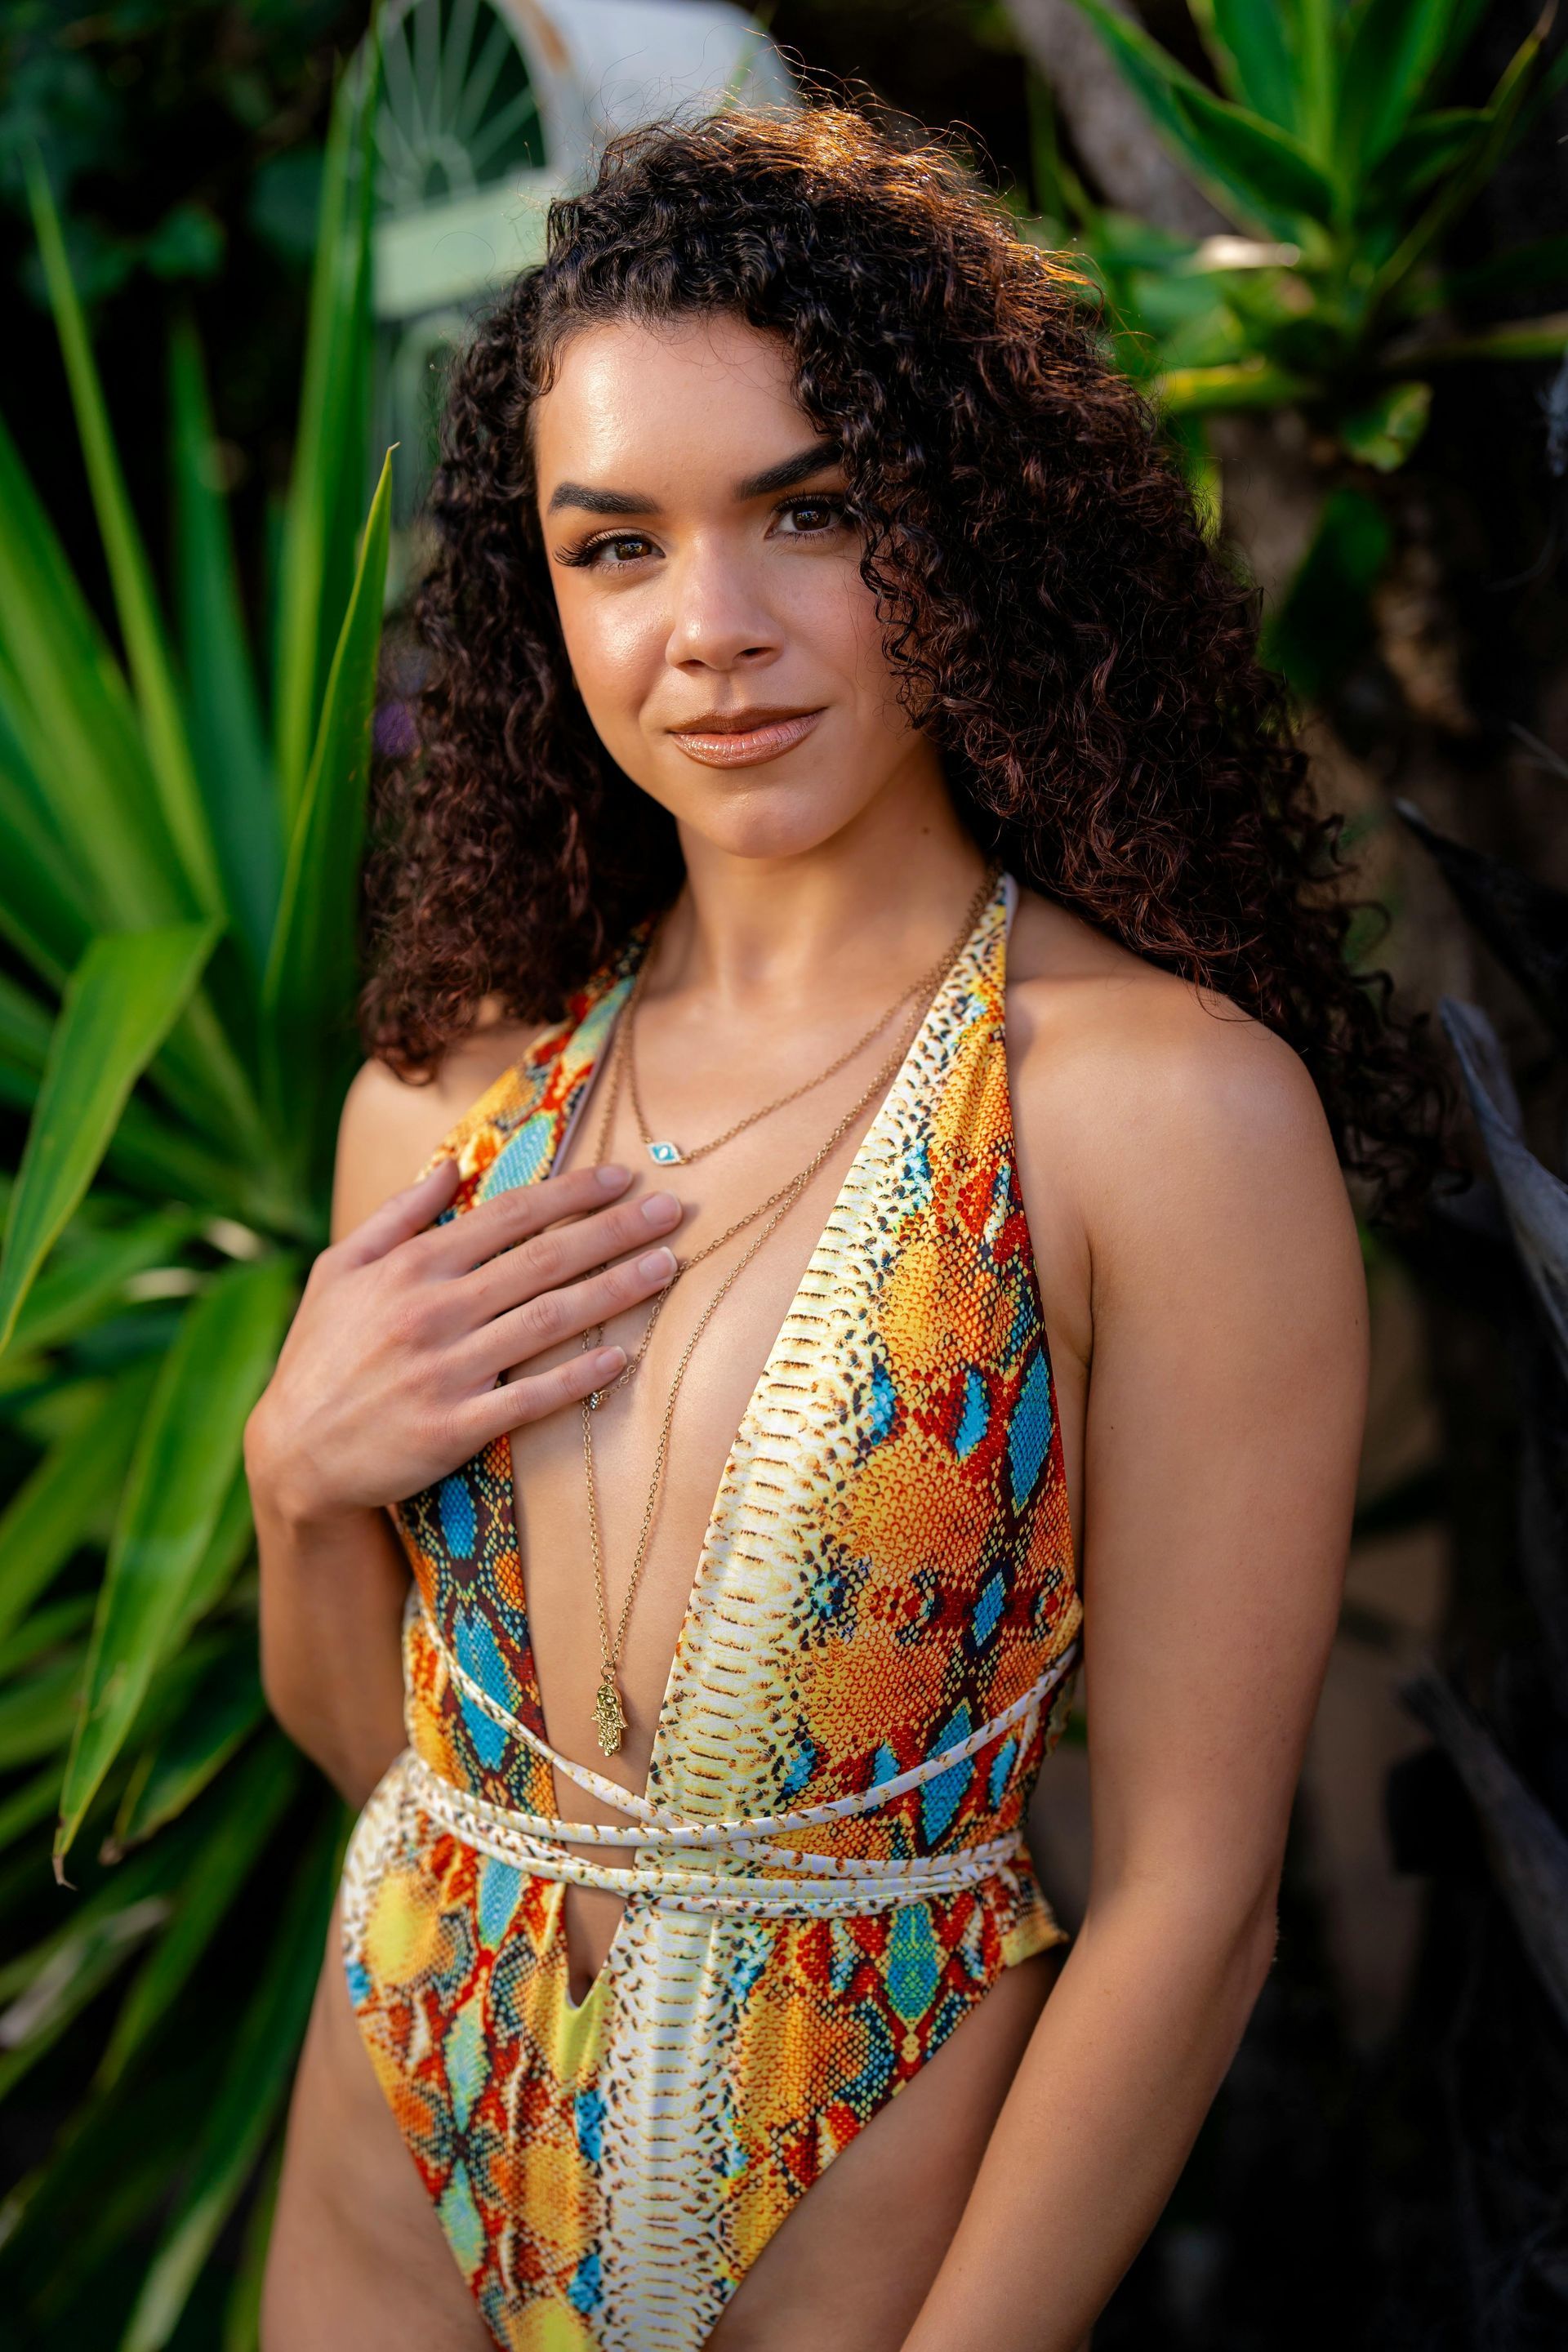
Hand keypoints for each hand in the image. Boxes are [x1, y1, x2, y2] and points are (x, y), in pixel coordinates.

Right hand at [245, 1159, 680, 1523]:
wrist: (292, 1454)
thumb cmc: (320, 1356)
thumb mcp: (340, 1269)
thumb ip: (397, 1214)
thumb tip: (450, 1164)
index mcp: (412, 1266)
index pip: (508, 1216)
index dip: (571, 1194)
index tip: (622, 1178)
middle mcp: (433, 1310)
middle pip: (541, 1260)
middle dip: (613, 1230)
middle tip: (671, 1212)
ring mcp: (446, 1369)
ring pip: (546, 1320)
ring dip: (613, 1290)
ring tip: (666, 1267)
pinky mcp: (454, 1427)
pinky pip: (529, 1397)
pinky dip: (576, 1377)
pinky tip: (620, 1357)